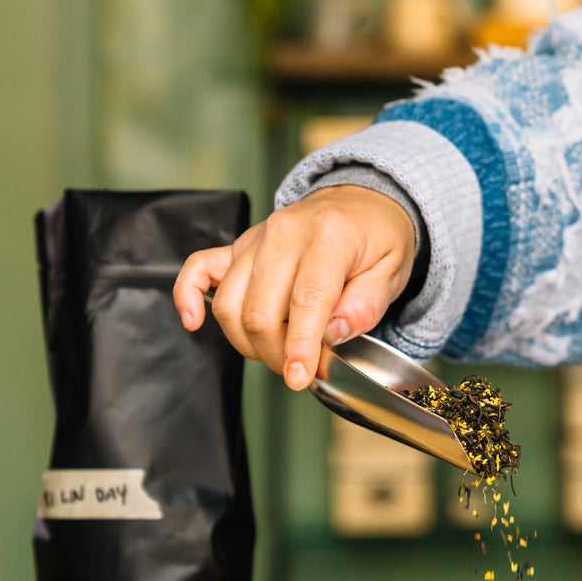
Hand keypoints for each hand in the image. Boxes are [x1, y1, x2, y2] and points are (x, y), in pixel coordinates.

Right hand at [173, 186, 416, 388]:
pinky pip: (199, 269)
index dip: (299, 347)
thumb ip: (365, 305)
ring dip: (248, 343)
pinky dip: (189, 297)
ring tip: (279, 353)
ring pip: (229, 304)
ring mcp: (255, 239)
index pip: (304, 301)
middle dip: (277, 354)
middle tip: (300, 370)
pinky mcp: (238, 246)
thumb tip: (331, 334)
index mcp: (328, 236)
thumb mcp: (392, 271)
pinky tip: (194, 322)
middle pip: (259, 311)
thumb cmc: (376, 239)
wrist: (359, 202)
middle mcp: (284, 233)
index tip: (300, 377)